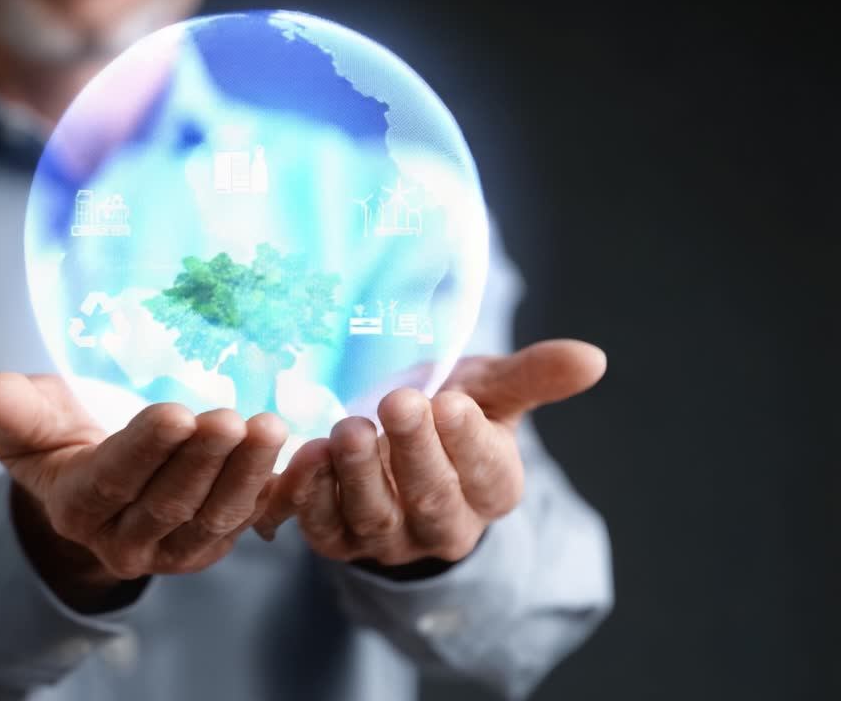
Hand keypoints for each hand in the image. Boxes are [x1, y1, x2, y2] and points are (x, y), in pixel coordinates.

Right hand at [0, 373, 287, 609]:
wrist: (96, 482)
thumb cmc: (61, 440)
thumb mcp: (30, 423)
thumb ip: (15, 411)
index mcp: (76, 509)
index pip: (114, 480)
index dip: (147, 450)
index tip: (177, 413)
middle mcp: (124, 541)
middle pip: (170, 503)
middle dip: (204, 460)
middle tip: (231, 417)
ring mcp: (173, 549)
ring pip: (214, 518)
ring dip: (246, 474)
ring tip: (269, 429)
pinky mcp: (212, 543)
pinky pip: (247, 522)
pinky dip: (272, 491)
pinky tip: (293, 456)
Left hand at [254, 339, 605, 574]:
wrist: (394, 449)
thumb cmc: (449, 412)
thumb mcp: (489, 390)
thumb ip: (533, 376)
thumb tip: (592, 358)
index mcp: (492, 488)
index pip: (486, 472)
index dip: (467, 441)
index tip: (452, 403)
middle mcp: (443, 524)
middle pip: (433, 499)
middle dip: (415, 452)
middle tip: (398, 403)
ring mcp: (388, 538)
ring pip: (375, 517)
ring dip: (358, 475)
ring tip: (348, 429)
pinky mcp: (337, 540)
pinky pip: (322, 527)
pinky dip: (310, 496)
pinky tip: (306, 456)